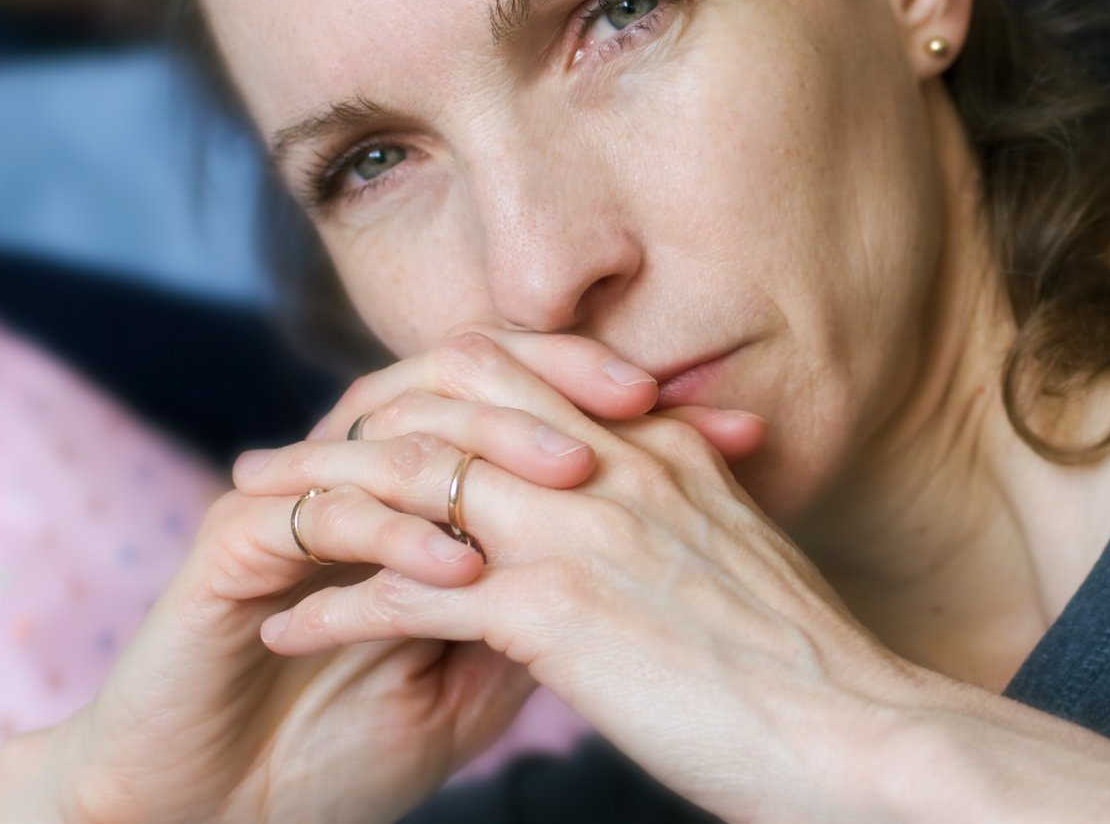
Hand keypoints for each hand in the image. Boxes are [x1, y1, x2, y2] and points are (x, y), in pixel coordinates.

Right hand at [0, 327, 761, 823]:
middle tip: (635, 411)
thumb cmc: (353, 742)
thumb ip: (557, 595)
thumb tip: (679, 541)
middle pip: (457, 376)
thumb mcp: (492, 668)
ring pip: (392, 426)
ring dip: (485, 450)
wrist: (224, 815)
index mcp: (422, 479)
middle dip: (555, 389)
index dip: (612, 393)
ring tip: (568, 478)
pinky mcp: (229, 548)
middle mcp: (359, 467)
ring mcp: (294, 498)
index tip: (713, 425)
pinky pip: (321, 511)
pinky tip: (460, 565)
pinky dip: (395, 532)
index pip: (522, 390)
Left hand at [233, 341, 923, 823]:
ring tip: (254, 536)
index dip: (436, 397)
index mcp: (664, 449)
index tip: (376, 432)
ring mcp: (583, 527)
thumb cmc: (805, 671)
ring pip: (416, 482)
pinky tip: (289, 632)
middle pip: (453, 403)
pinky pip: (408, 587)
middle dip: (358, 430)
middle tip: (289, 466)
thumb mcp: (740, 562)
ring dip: (322, 510)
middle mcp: (618, 465)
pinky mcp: (554, 606)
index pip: (524, 377)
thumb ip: (680, 520)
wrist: (854, 733)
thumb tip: (632, 531)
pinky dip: (335, 608)